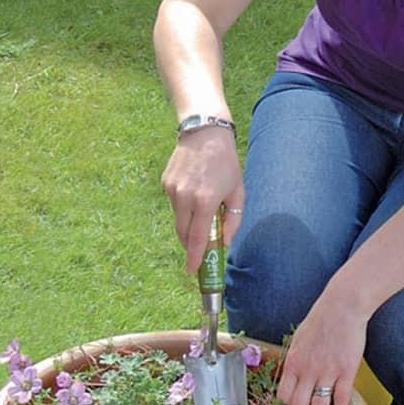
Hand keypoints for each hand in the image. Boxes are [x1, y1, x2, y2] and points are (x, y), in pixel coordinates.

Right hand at [161, 127, 243, 271]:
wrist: (205, 133)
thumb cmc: (226, 163)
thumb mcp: (237, 192)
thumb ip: (232, 220)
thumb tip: (224, 242)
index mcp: (205, 201)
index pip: (197, 238)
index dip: (194, 257)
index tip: (192, 271)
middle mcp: (185, 197)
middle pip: (183, 233)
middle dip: (190, 245)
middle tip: (199, 250)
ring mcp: (172, 190)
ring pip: (177, 219)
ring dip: (188, 224)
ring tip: (203, 210)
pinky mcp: (165, 183)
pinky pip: (174, 204)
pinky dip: (183, 207)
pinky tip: (194, 192)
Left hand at [277, 292, 368, 404]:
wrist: (343, 307)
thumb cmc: (320, 320)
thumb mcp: (298, 340)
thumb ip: (293, 361)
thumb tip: (288, 379)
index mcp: (293, 363)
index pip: (281, 397)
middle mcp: (308, 371)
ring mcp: (328, 372)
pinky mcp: (346, 372)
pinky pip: (340, 399)